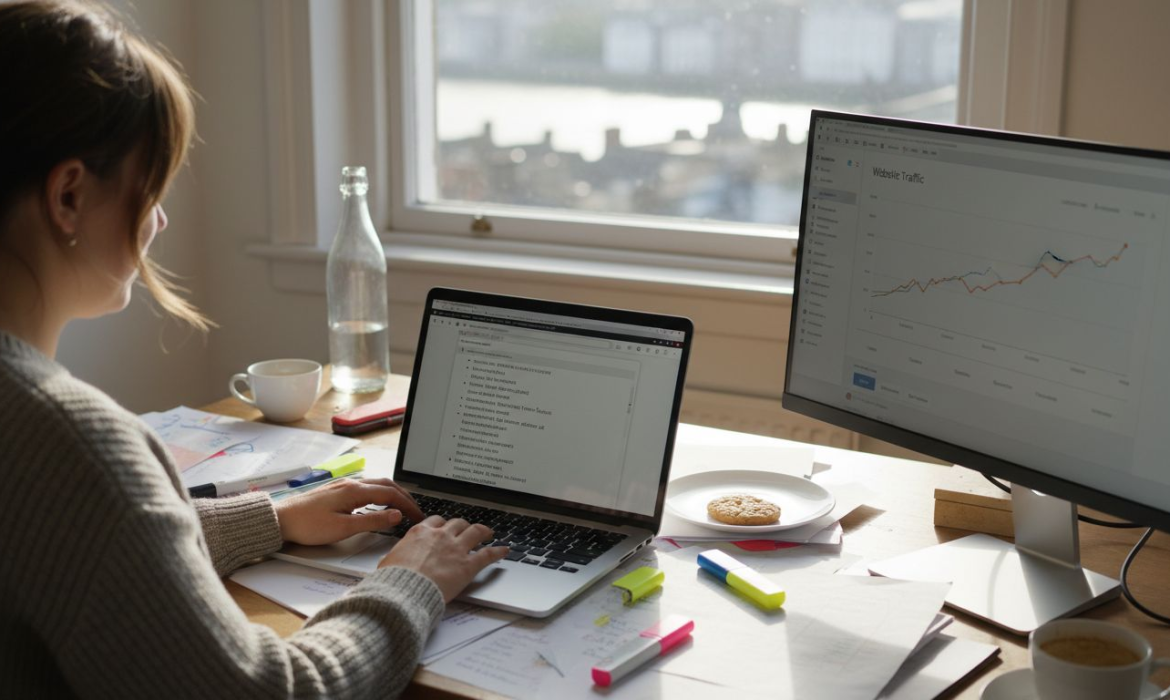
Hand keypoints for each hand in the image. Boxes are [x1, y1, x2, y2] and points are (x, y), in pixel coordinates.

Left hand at [274, 478, 424, 545]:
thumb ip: (373, 522)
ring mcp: (344, 485)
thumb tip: (396, 515)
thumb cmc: (308, 525)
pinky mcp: (337, 490)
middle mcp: (352, 484)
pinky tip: (379, 503)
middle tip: (416, 511)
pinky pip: (367, 487)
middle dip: (405, 497)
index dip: (408, 506)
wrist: (280, 519)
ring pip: (377, 484)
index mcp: (355, 491)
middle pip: (387, 485)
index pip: (391, 495)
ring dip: (393, 494)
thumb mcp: (343, 528)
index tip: (418, 517)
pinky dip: (381, 494)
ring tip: (403, 507)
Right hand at [380, 516, 509, 601]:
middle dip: (464, 525)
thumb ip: (395, 557)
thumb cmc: (393, 579)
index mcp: (420, 533)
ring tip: (488, 533)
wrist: (403, 591)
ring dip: (483, 531)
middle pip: (458, 523)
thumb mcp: (388, 562)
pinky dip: (497, 551)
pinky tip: (504, 550)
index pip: (436, 521)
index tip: (446, 527)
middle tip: (467, 529)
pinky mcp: (467, 565)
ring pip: (475, 531)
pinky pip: (487, 554)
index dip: (443, 524)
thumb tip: (390, 561)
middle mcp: (440, 536)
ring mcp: (456, 549)